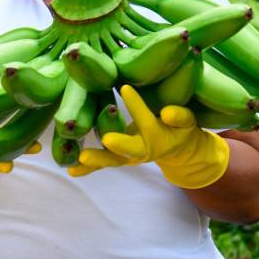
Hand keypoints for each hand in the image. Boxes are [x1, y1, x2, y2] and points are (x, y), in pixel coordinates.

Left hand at [71, 85, 229, 188]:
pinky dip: (87, 169)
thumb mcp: (187, 122)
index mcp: (159, 136)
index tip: (125, 88)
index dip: (137, 105)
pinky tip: (71, 171)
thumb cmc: (180, 128)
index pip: (147, 120)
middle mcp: (142, 149)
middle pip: (130, 149)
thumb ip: (180, 118)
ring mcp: (128, 156)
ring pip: (113, 159)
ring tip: (81, 158)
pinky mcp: (118, 158)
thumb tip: (167, 112)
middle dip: (119, 145)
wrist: (178, 149)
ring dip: (97, 159)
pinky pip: (103, 164)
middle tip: (107, 140)